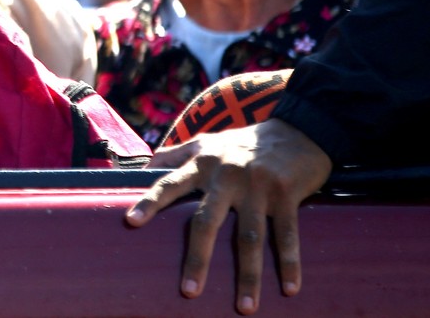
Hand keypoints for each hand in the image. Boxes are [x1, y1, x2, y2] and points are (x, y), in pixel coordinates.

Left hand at [125, 120, 332, 313]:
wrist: (298, 129)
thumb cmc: (244, 142)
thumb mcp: (207, 142)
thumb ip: (175, 155)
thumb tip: (143, 168)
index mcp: (202, 163)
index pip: (169, 183)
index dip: (150, 202)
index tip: (131, 222)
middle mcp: (227, 176)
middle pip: (207, 222)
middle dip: (197, 258)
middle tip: (189, 291)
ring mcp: (258, 186)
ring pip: (249, 237)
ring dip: (248, 275)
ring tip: (245, 308)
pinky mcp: (287, 194)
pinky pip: (287, 235)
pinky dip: (289, 263)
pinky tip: (289, 290)